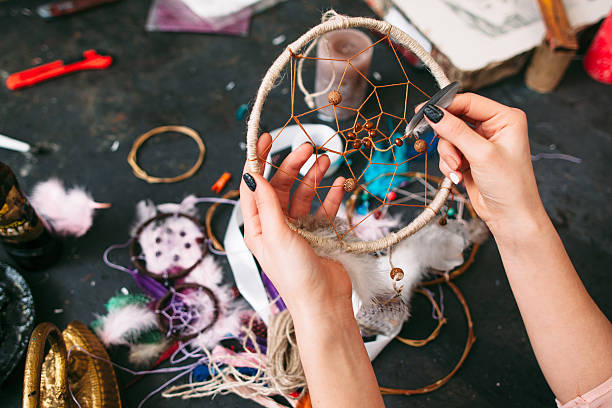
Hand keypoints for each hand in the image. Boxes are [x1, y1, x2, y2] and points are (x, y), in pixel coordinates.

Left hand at [239, 132, 351, 315]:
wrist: (324, 303)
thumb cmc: (295, 275)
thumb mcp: (276, 235)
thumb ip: (267, 203)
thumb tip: (252, 174)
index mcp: (257, 226)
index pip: (254, 185)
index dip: (258, 160)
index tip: (266, 138)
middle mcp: (275, 225)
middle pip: (281, 184)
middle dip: (292, 164)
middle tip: (308, 148)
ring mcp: (297, 229)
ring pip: (303, 193)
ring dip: (313, 176)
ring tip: (326, 161)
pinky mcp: (317, 233)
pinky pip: (322, 207)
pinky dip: (330, 195)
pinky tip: (339, 185)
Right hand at [423, 93, 545, 234]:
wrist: (510, 217)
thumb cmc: (509, 185)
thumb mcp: (481, 154)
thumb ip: (455, 131)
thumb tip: (433, 113)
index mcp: (505, 118)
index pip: (469, 102)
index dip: (445, 105)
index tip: (422, 111)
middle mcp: (493, 127)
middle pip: (455, 119)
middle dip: (448, 139)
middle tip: (448, 154)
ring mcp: (480, 143)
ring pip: (448, 138)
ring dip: (448, 155)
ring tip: (458, 170)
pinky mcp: (470, 157)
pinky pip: (449, 152)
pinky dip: (449, 164)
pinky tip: (458, 176)